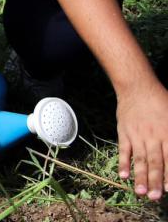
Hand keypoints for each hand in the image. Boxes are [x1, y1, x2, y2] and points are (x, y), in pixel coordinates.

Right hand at [116, 80, 167, 199]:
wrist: (137, 87)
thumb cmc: (161, 101)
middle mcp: (153, 137)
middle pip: (155, 163)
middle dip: (156, 182)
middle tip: (155, 197)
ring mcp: (137, 136)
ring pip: (140, 160)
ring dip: (140, 177)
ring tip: (140, 193)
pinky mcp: (124, 133)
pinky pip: (124, 150)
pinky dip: (123, 163)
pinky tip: (123, 175)